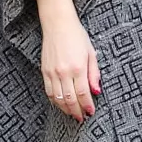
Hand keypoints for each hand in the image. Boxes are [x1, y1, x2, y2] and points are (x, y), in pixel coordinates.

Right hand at [32, 0, 100, 122]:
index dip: (87, 105)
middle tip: (81, 118)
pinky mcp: (44, 71)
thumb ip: (94, 74)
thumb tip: (96, 91)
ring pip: (57, 98)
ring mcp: (52, 72)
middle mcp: (63, 72)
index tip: (91, 112)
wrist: (57, 24)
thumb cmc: (77, 36)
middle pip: (70, 99)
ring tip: (72, 114)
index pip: (83, 93)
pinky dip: (54, 101)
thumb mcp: (91, 53)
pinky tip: (60, 104)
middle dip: (76, 111)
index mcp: (77, 67)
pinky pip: (48, 91)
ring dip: (65, 109)